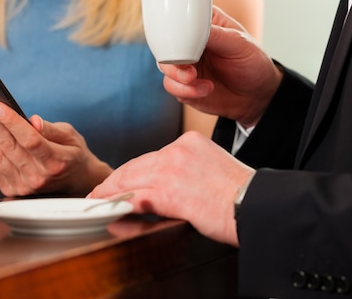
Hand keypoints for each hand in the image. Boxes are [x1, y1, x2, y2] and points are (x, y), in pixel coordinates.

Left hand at [0, 99, 112, 196]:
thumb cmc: (72, 153)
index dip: (11, 122)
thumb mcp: (71, 136)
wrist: (74, 181)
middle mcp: (38, 176)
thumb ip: (52, 129)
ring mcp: (23, 185)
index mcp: (56, 161)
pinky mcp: (11, 189)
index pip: (30, 140)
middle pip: (6, 146)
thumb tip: (34, 121)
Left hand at [89, 131, 254, 245]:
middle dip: (114, 181)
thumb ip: (186, 170)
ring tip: (97, 201)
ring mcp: (171, 169)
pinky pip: (135, 197)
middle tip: (99, 191)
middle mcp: (178, 150)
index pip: (152, 156)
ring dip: (110, 192)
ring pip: (130, 179)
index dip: (132, 171)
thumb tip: (164, 187)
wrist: (255, 205)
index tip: (121, 180)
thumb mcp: (212, 168)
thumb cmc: (241, 195)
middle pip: (136, 165)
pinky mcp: (168, 191)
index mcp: (189, 142)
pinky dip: (118, 204)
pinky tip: (109, 209)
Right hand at [160, 6, 281, 126]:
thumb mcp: (240, 44)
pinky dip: (185, 90)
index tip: (178, 37)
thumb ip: (215, 34)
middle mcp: (190, 42)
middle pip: (165, 42)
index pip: (178, 15)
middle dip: (170, 56)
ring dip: (176, 75)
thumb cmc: (252, 62)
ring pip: (164, 66)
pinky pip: (172, 86)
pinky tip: (206, 89)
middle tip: (186, 65)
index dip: (171, 23)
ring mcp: (185, 64)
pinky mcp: (184, 85)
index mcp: (203, 23)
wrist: (257, 95)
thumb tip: (192, 27)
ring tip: (194, 79)